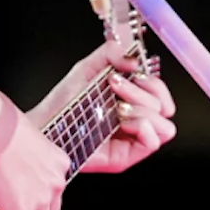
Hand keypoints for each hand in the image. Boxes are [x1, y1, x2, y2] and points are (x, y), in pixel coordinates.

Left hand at [32, 38, 176, 176]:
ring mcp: (132, 139)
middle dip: (141, 92)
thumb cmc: (63, 102)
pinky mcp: (125, 156)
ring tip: (118, 107)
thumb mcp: (87, 68)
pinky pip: (152, 143)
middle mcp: (136, 119)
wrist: (44, 125)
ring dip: (144, 111)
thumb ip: (111, 52)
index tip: (129, 72)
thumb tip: (134, 57)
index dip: (153, 82)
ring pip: (165, 126)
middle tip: (115, 86)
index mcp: (132, 100)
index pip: (161, 93)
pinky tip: (122, 121)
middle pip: (164, 107)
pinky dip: (142, 127)